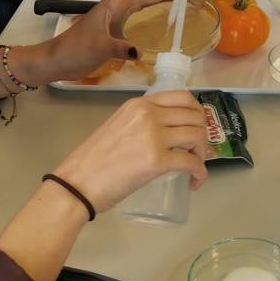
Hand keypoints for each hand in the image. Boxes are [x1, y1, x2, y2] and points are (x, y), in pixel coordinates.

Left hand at [20, 0, 202, 84]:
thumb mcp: (97, 47)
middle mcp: (120, 6)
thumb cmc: (74, 48)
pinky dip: (162, 17)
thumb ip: (118, 48)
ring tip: (192, 6)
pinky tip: (172, 26)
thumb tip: (140, 51)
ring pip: (151, 3)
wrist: (58, 60)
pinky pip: (146, 19)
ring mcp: (120, 18)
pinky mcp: (120, 31)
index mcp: (115, 1)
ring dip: (172, 1)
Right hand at [52, 91, 209, 209]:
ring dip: (202, 153)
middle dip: (203, 133)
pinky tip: (196, 181)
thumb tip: (162, 135)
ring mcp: (153, 136)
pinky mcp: (157, 161)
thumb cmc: (92, 161)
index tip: (196, 127)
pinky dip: (200, 173)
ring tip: (195, 166)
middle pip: (194, 115)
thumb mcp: (118, 127)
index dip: (197, 112)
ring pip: (197, 136)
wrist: (76, 184)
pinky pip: (192, 162)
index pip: (182, 96)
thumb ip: (140, 124)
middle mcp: (148, 114)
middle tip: (197, 151)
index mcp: (138, 104)